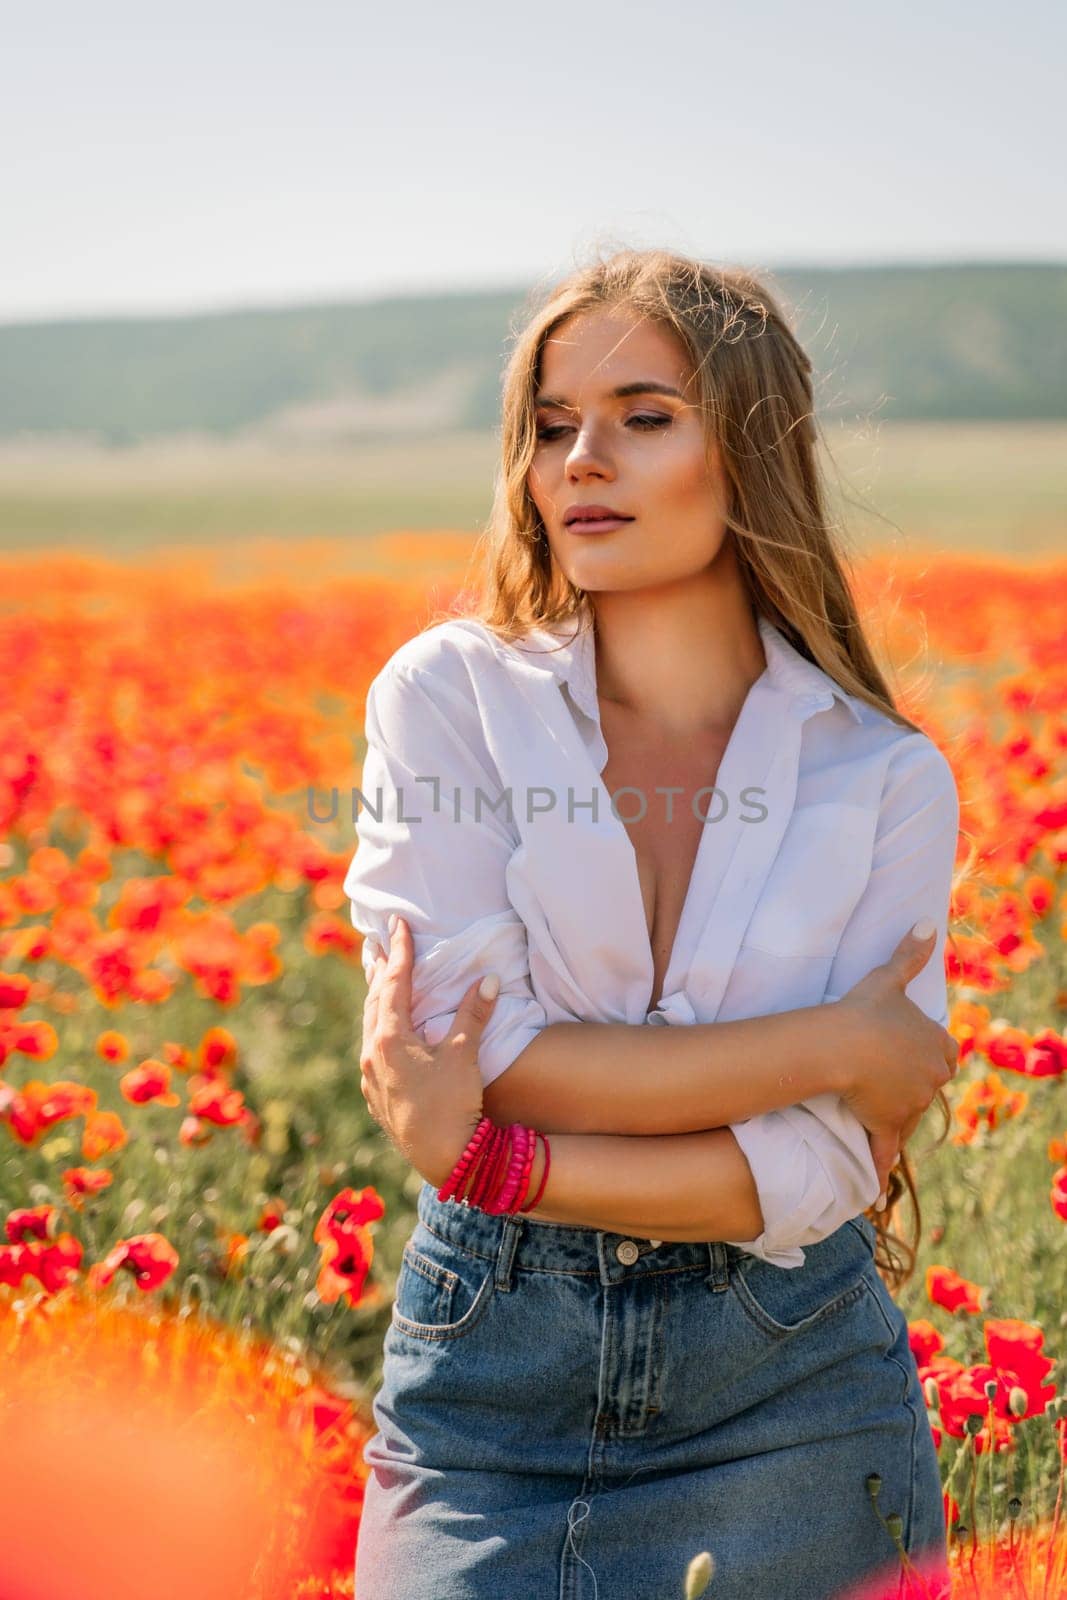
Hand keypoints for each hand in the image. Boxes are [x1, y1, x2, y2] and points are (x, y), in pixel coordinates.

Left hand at [359, 914, 498, 1188]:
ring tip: (376, 979)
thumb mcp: (464, 1055)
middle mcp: (373, 1052)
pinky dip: (377, 1029)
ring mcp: (371, 1075)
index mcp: (390, 1037)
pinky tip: (383, 1034)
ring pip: (369, 1026)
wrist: (441, 1157)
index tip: (398, 924)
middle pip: (373, 1000)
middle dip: (378, 970)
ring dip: (375, 999)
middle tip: (377, 943)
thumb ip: (473, 1014)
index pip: (394, 982)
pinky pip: (372, 1049)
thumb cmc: (452, 1104)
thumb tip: (488, 977)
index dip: (399, 950)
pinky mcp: (376, 1095)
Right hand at [832, 919, 958, 1200]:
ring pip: (905, 1115)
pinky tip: (873, 1190)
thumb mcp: (888, 979)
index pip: (941, 1055)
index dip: (923, 1055)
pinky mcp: (888, 1124)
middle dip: (908, 1086)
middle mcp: (931, 1077)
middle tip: (879, 1079)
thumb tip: (927, 922)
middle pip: (925, 1087)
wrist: (841, 1044)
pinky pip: (886, 1149)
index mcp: (936, 1045)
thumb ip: (910, 954)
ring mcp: (911, 1104)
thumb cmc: (865, 1010)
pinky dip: (880, 1167)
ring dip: (890, 1116)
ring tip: (865, 1109)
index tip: (902, 1054)